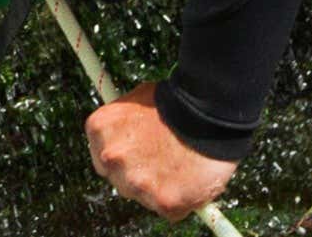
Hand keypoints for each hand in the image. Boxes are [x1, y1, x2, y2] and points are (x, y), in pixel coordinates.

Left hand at [85, 82, 236, 219]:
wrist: (210, 109)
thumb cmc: (179, 100)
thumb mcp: (139, 100)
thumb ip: (125, 125)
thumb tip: (128, 135)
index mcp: (101, 127)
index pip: (104, 158)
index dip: (125, 159)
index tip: (140, 157)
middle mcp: (112, 157)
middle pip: (120, 180)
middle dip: (140, 175)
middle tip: (164, 162)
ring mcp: (135, 181)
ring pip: (144, 197)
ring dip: (160, 188)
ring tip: (182, 166)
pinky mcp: (163, 201)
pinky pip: (170, 210)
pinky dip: (182, 201)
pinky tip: (192, 179)